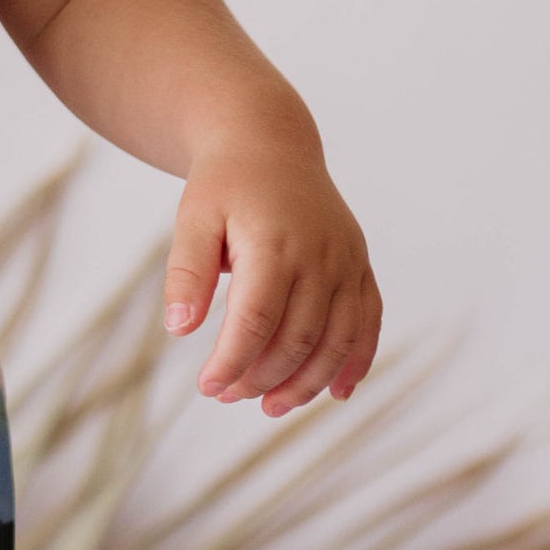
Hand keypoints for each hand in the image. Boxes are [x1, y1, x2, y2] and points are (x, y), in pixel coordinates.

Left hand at [163, 136, 379, 416]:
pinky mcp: (360, 265)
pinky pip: (369, 321)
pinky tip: (336, 392)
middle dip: (263, 378)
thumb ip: (186, 272)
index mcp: (275, 243)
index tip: (207, 388)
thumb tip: (180, 330)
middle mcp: (321, 254)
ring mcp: (347, 260)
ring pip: (338, 339)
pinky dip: (357, 360)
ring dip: (308, 383)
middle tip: (228, 396)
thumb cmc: (225, 184)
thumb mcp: (192, 218)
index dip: (234, 362)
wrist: (270, 143)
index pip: (257, 321)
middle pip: (299, 338)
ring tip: (272, 407)